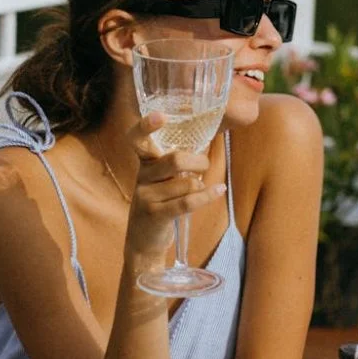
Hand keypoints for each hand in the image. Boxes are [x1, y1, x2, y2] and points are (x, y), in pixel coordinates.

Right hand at [125, 112, 226, 256]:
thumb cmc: (159, 204)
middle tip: (204, 166)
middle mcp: (142, 177)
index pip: (137, 139)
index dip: (146, 126)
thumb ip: (173, 164)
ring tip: (200, 189)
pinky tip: (220, 190)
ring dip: (200, 185)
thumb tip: (203, 146)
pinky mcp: (155, 215)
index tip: (160, 116)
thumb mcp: (160, 181)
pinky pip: (187, 202)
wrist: (143, 243)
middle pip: (174, 160)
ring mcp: (146, 197)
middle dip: (198, 161)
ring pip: (186, 184)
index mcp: (144, 164)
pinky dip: (207, 195)